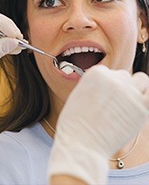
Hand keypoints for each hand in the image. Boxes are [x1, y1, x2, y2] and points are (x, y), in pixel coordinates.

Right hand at [48, 65, 148, 184]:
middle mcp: (114, 78)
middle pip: (124, 76)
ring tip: (128, 105)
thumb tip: (107, 86)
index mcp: (97, 73)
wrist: (81, 144)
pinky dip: (146, 99)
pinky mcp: (142, 106)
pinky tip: (138, 109)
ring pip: (141, 80)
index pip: (109, 72)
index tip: (105, 98)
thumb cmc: (76, 124)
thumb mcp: (79, 95)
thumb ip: (95, 86)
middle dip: (121, 88)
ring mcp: (129, 91)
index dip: (107, 86)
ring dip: (137, 89)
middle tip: (115, 105)